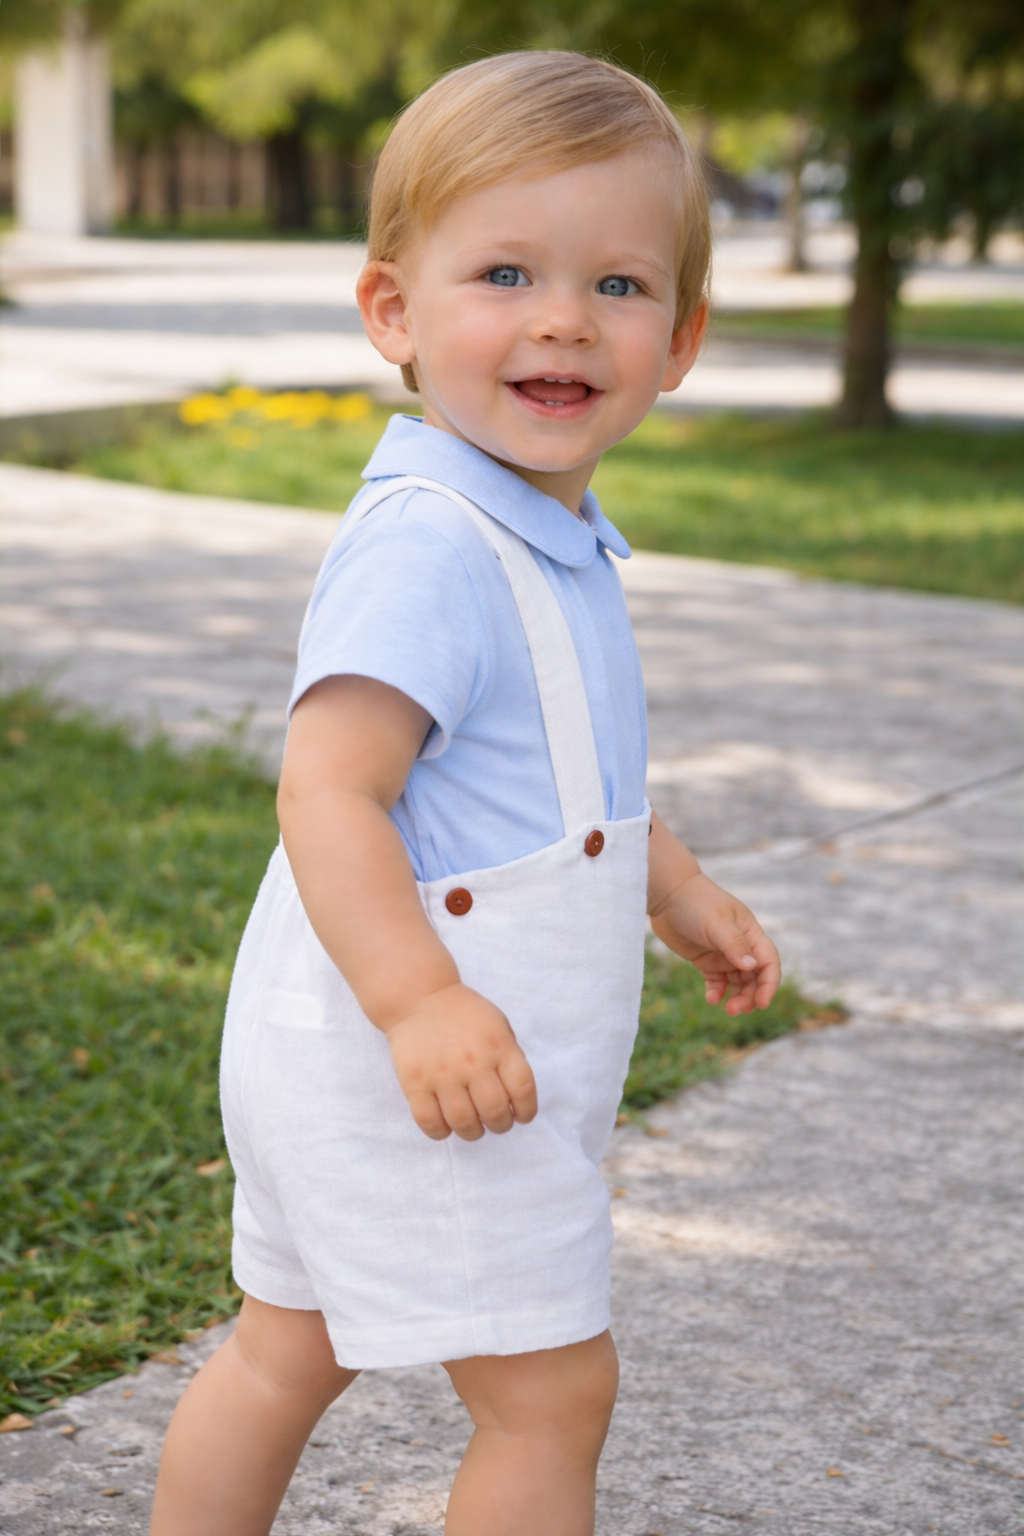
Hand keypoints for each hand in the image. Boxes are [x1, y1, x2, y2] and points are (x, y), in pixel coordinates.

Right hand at [383, 983, 537, 1140]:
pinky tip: (446, 1124)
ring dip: (474, 1132)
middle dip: (501, 1125)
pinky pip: (430, 1122)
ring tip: (473, 1126)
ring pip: (464, 1123)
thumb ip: (510, 1056)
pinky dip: (441, 1132)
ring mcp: (442, 1074)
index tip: (522, 1116)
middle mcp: (472, 1062)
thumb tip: (517, 1096)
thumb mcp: (498, 1025)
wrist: (419, 998)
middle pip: (494, 1111)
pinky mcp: (415, 1084)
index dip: (527, 1110)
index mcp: (498, 1046)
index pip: (523, 1089)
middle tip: (496, 1122)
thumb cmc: (464, 1014)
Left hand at [650, 872, 780, 1015]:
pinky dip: (717, 992)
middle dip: (750, 996)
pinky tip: (712, 998)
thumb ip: (734, 944)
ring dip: (737, 997)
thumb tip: (752, 966)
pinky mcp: (706, 960)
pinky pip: (717, 982)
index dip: (769, 984)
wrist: (668, 895)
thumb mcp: (717, 922)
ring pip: (738, 983)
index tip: (762, 1003)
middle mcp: (741, 945)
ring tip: (727, 1009)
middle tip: (735, 1010)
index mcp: (751, 934)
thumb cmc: (696, 903)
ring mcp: (723, 954)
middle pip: (755, 978)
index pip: (768, 963)